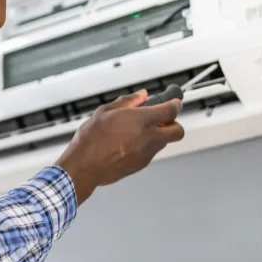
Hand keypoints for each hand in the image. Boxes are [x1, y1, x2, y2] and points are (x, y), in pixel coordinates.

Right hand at [54, 90, 183, 204]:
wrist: (84, 166)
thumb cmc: (91, 139)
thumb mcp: (105, 111)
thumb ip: (127, 101)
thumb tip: (141, 95)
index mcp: (141, 121)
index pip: (171, 111)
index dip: (175, 105)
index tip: (173, 102)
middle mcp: (149, 137)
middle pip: (178, 131)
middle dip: (174, 123)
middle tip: (161, 119)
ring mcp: (147, 153)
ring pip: (164, 142)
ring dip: (158, 135)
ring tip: (138, 131)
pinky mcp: (142, 164)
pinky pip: (152, 152)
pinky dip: (147, 146)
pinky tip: (129, 143)